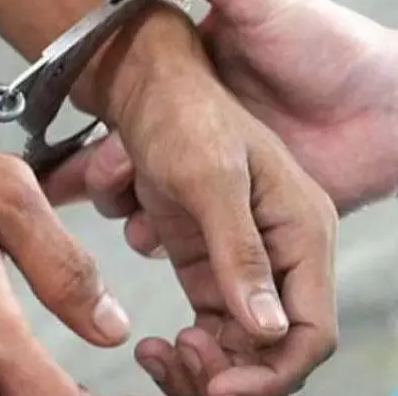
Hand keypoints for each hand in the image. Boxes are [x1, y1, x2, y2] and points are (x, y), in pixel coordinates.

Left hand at [47, 7, 338, 394]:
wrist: (152, 97)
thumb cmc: (187, 120)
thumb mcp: (211, 180)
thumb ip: (241, 253)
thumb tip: (269, 328)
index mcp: (303, 234)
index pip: (311, 330)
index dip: (270, 371)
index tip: (217, 386)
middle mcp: (282, 256)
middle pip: (274, 347)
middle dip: (231, 373)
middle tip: (179, 364)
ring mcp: (243, 265)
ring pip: (240, 346)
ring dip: (203, 367)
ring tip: (159, 356)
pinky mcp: (208, 267)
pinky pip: (210, 329)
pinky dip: (185, 349)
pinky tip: (152, 347)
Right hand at [128, 0, 397, 212]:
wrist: (389, 114)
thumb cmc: (331, 50)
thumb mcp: (264, 0)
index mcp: (190, 80)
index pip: (125, 101)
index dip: (103, 119)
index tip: (90, 129)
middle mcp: (195, 128)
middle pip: (126, 153)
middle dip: (104, 168)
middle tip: (101, 175)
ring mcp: (214, 172)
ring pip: (146, 194)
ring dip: (126, 204)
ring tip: (124, 203)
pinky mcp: (235, 210)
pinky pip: (187, 229)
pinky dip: (163, 236)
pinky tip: (157, 232)